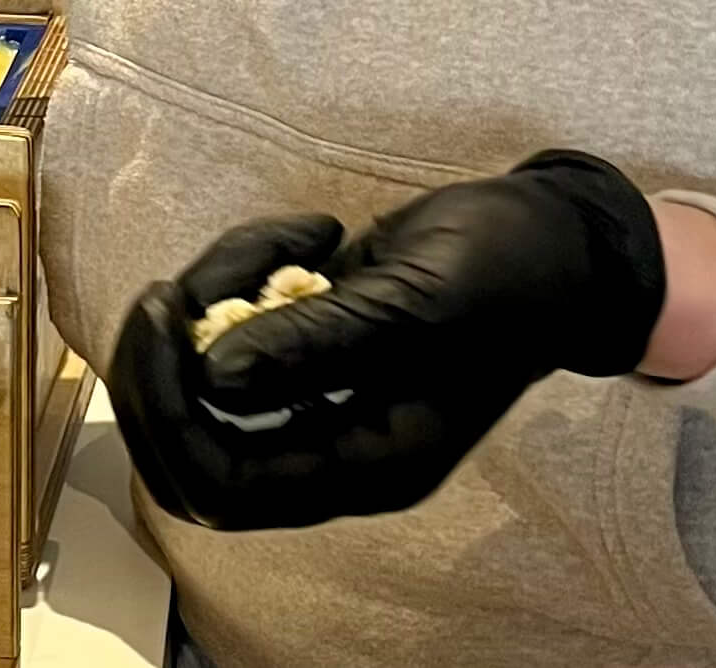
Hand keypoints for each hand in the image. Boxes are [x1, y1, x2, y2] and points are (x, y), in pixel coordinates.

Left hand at [107, 150, 666, 529]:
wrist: (553, 235)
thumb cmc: (504, 276)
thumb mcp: (415, 306)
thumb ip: (315, 346)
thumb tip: (210, 377)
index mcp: (367, 465)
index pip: (225, 485)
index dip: (174, 415)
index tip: (163, 320)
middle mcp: (331, 443)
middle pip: (194, 446)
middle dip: (163, 368)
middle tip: (168, 290)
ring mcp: (316, 391)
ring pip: (207, 370)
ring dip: (216, 292)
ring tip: (297, 235)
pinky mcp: (308, 338)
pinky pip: (234, 318)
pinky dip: (243, 268)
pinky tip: (313, 230)